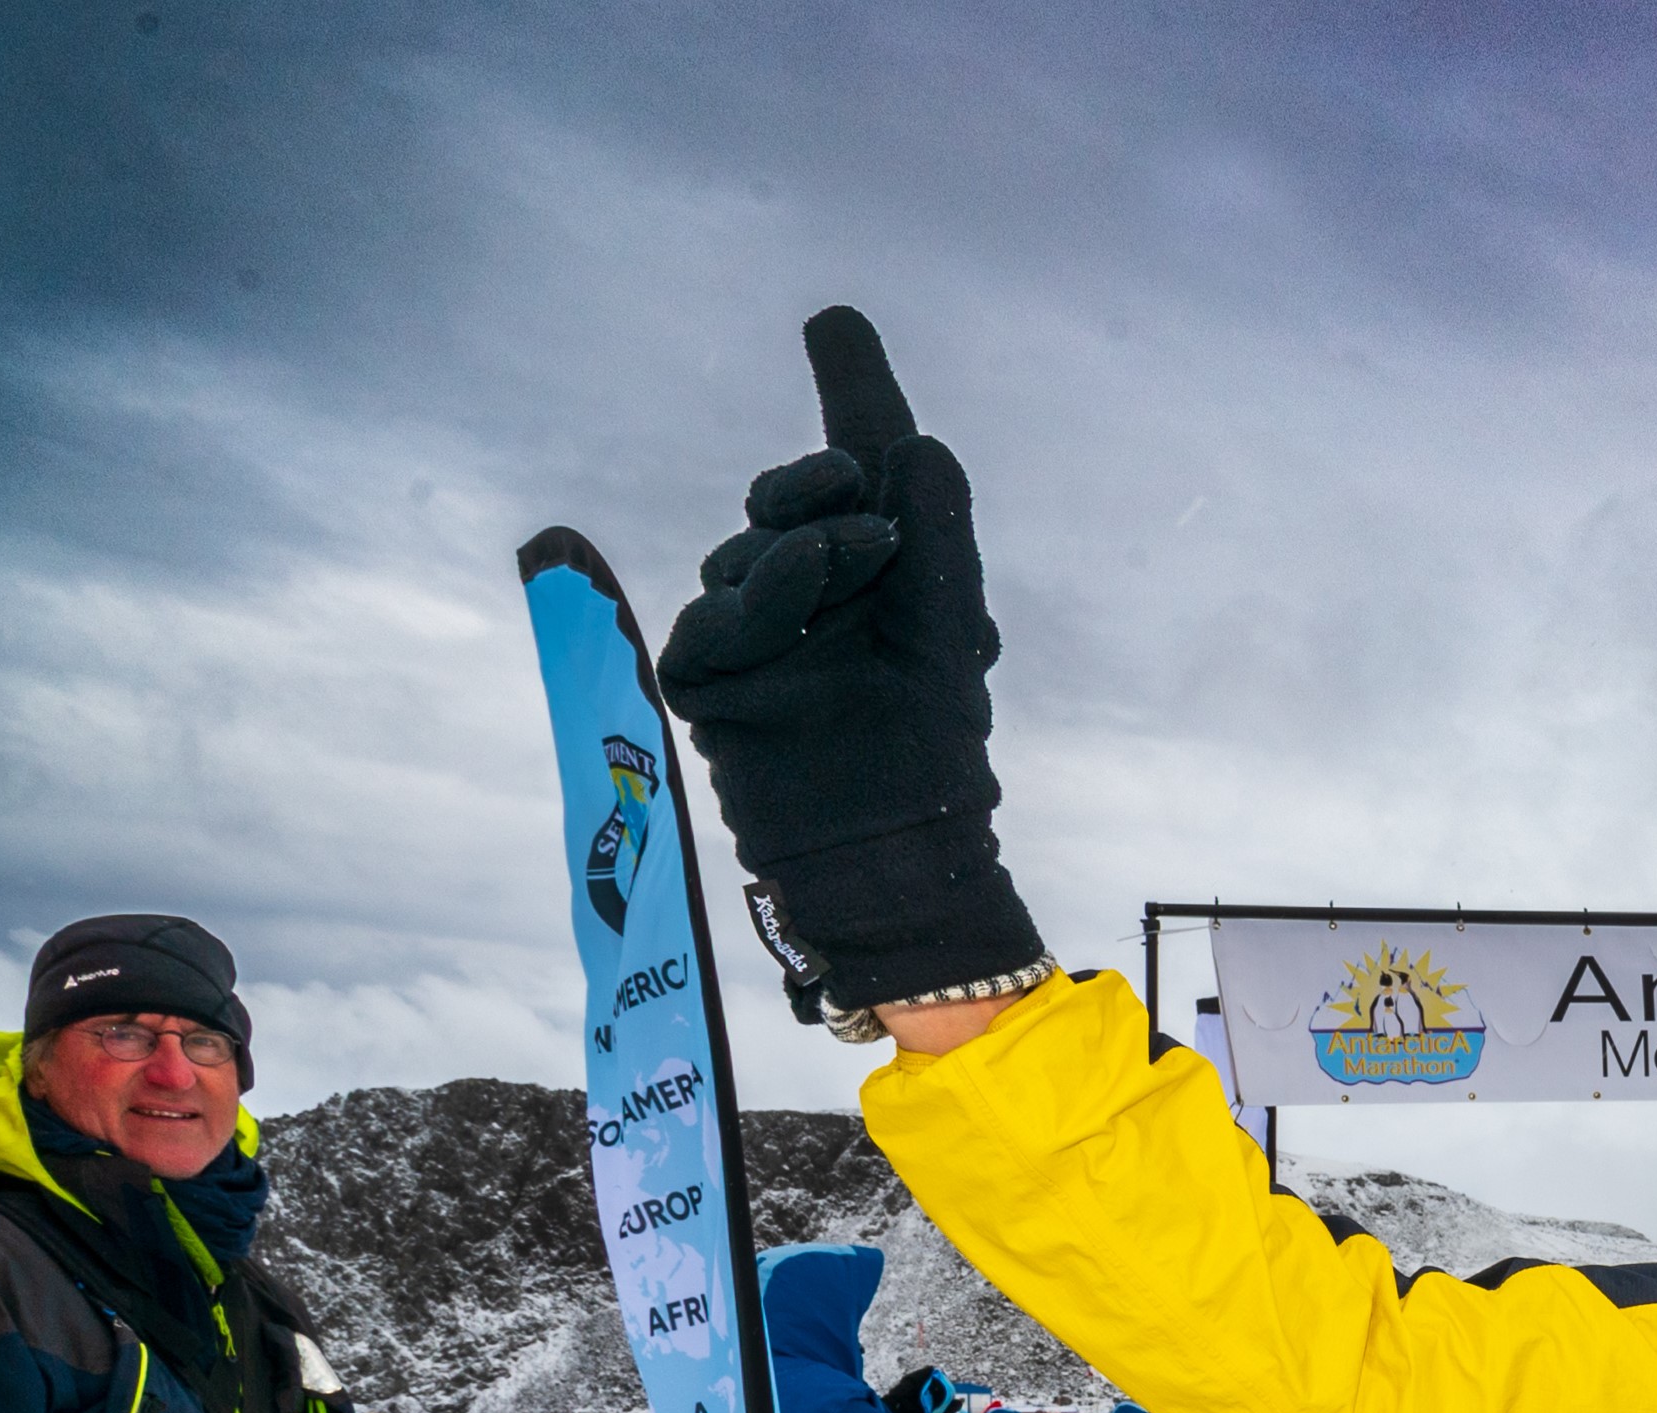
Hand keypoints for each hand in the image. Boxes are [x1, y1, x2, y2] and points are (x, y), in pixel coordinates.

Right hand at [655, 308, 1043, 1014]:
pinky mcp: (707, 677)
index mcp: (875, 574)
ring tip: (854, 570)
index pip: (859, 467)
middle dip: (820, 479)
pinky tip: (798, 605)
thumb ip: (938, 532)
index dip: (850, 391)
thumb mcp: (949, 626)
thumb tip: (918, 443)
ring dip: (801, 547)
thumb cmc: (934, 746)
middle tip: (861, 495)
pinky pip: (718, 616)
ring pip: (749, 552)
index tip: (833, 321)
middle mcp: (810, 592)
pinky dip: (763, 598)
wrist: (893, 846)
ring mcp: (752, 635)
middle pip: (793, 496)